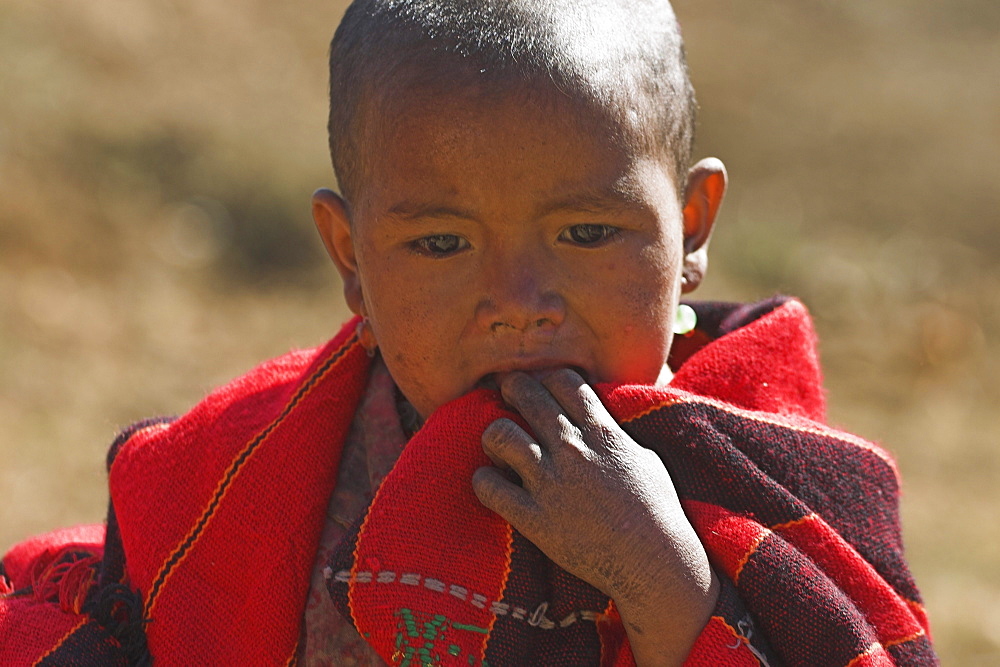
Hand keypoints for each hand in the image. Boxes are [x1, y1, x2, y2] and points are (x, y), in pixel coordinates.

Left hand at [471, 370, 717, 665]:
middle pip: (526, 395)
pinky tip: (491, 484)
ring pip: (499, 434)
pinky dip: (483, 481)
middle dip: (511, 388)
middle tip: (506, 397)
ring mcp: (550, 483)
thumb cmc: (657, 512)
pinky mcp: (534, 518)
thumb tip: (603, 421)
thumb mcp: (644, 458)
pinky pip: (489, 487)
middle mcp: (572, 449)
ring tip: (499, 448)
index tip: (537, 386)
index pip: (561, 380)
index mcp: (601, 432)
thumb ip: (615, 435)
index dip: (544, 377)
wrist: (654, 562)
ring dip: (494, 436)